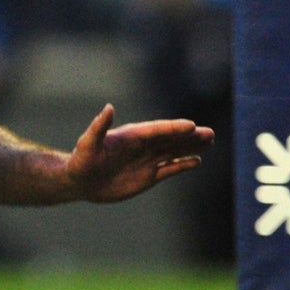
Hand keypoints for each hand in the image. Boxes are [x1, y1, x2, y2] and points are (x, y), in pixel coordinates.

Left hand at [62, 105, 214, 203]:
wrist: (79, 181)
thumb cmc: (81, 160)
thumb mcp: (88, 143)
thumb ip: (99, 126)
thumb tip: (109, 107)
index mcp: (130, 136)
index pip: (156, 130)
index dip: (173, 128)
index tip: (191, 125)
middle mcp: (142, 146)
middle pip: (170, 139)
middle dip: (190, 136)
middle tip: (210, 133)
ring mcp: (146, 160)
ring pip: (174, 152)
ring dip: (191, 147)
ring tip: (210, 140)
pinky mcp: (148, 176)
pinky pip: (169, 169)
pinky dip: (183, 165)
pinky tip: (196, 160)